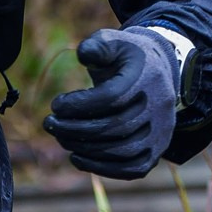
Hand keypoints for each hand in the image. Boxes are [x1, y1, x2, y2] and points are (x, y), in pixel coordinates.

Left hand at [44, 26, 185, 179]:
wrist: (160, 73)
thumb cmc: (127, 58)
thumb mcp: (113, 42)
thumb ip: (97, 46)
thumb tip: (83, 55)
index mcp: (146, 79)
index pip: (111, 98)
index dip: (79, 104)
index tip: (56, 104)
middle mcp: (158, 108)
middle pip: (114, 126)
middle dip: (75, 128)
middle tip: (50, 124)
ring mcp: (160, 132)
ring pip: (122, 150)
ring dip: (85, 148)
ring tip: (61, 138)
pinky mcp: (157, 150)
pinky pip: (132, 168)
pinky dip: (103, 168)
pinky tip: (77, 157)